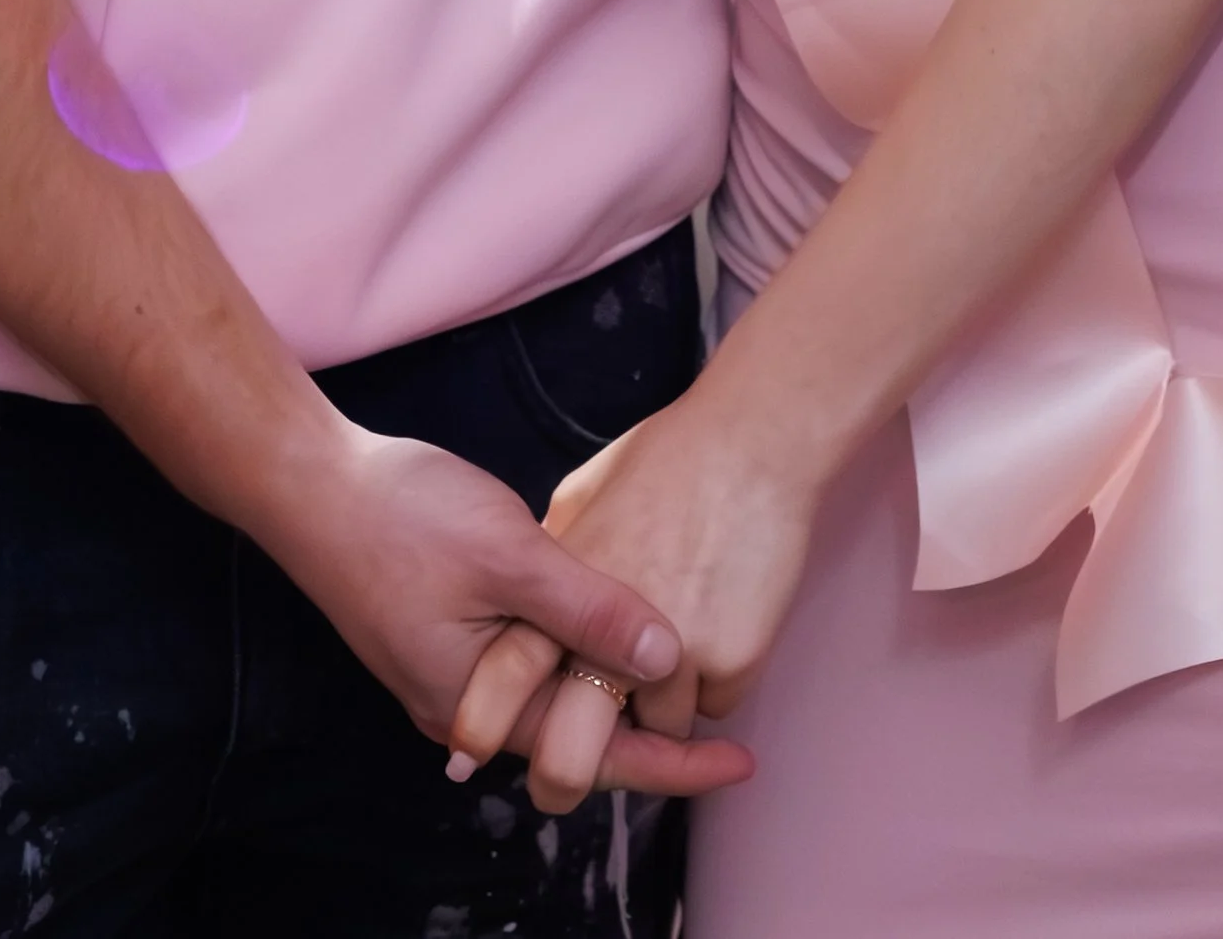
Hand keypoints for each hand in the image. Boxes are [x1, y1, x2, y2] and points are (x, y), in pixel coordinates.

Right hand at [262, 418, 747, 796]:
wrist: (310, 484)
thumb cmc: (402, 518)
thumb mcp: (511, 558)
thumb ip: (591, 612)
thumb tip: (670, 662)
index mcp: (485, 709)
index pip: (599, 760)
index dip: (677, 762)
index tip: (742, 761)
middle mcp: (469, 709)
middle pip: (579, 739)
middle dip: (652, 733)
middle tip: (725, 717)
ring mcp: (454, 670)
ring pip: (554, 698)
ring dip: (613, 691)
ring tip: (681, 674)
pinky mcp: (446, 631)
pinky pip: (528, 663)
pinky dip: (576, 654)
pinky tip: (606, 623)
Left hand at [449, 392, 815, 813]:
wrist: (756, 439)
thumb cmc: (670, 457)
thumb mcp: (586, 499)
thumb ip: (555, 563)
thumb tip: (531, 601)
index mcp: (568, 590)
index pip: (512, 673)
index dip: (488, 717)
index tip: (466, 748)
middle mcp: (616, 634)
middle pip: (575, 749)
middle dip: (563, 775)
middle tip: (555, 782)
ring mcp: (679, 653)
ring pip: (659, 728)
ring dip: (658, 708)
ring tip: (674, 645)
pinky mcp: (734, 659)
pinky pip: (715, 703)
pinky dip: (714, 679)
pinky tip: (719, 618)